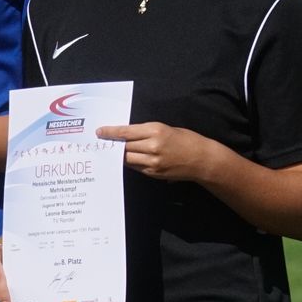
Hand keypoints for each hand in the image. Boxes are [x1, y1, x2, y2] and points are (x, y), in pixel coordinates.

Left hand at [98, 122, 216, 181]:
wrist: (202, 159)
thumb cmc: (186, 140)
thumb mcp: (166, 129)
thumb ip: (146, 132)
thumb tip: (127, 135)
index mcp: (155, 130)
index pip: (126, 132)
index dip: (110, 132)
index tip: (99, 131)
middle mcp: (152, 146)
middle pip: (124, 146)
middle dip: (112, 144)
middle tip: (102, 142)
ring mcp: (152, 162)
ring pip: (127, 158)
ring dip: (119, 155)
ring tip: (112, 151)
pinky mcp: (153, 173)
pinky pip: (135, 167)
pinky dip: (130, 162)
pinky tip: (127, 159)